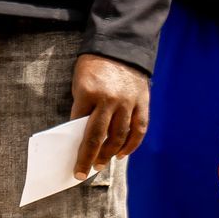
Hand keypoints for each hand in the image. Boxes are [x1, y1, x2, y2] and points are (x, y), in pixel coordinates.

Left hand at [70, 54, 150, 176]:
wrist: (119, 46)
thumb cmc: (94, 67)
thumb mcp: (80, 83)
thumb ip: (83, 108)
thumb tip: (83, 136)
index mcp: (89, 93)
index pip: (80, 127)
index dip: (78, 150)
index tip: (76, 166)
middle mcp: (109, 100)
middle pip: (99, 137)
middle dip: (91, 158)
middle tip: (87, 171)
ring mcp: (127, 102)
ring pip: (119, 136)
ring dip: (110, 154)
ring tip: (103, 163)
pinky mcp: (142, 102)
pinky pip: (139, 129)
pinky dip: (131, 145)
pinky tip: (122, 154)